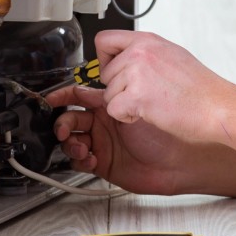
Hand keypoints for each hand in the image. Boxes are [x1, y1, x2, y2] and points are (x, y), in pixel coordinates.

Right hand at [46, 84, 189, 194]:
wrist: (185, 154)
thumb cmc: (173, 122)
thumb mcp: (146, 96)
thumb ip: (122, 85)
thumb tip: (102, 72)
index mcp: (112, 101)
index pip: (79, 94)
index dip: (61, 96)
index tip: (49, 99)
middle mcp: (105, 121)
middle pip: (70, 118)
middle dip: (62, 122)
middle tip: (64, 128)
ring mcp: (104, 142)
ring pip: (72, 140)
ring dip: (70, 142)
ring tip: (82, 146)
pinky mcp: (105, 162)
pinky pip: (80, 161)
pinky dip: (80, 159)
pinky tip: (91, 158)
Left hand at [93, 30, 232, 144]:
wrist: (218, 107)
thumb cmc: (201, 89)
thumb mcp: (173, 56)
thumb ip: (146, 54)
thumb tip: (125, 59)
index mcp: (148, 41)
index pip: (104, 40)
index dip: (104, 59)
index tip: (115, 70)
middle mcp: (140, 52)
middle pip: (104, 73)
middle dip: (118, 88)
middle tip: (144, 94)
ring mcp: (137, 72)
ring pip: (108, 94)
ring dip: (124, 104)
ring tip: (152, 103)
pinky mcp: (136, 95)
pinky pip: (113, 110)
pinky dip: (127, 117)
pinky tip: (148, 113)